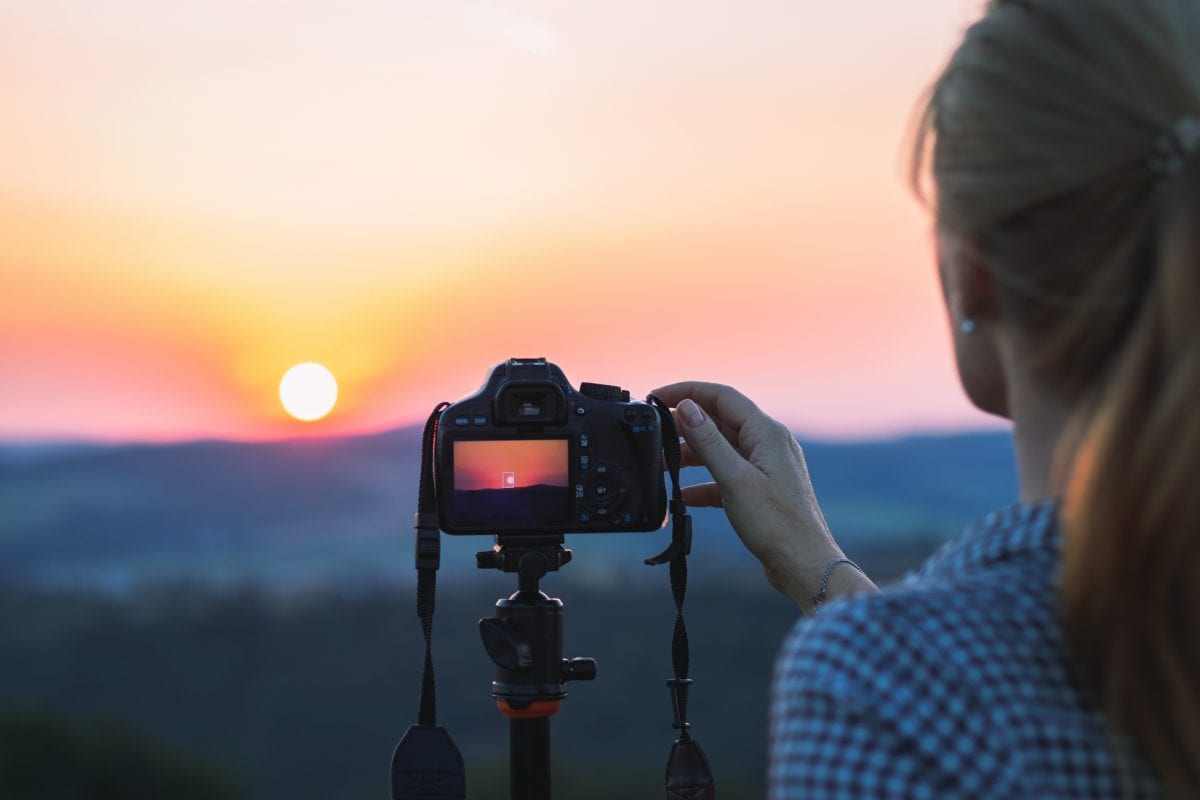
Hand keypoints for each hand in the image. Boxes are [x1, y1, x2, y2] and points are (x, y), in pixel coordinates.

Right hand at [652, 381, 872, 609]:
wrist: (803, 565)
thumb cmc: (777, 524)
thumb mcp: (735, 479)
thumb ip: (709, 441)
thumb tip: (687, 408)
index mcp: (767, 433)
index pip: (722, 396)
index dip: (687, 391)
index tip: (657, 396)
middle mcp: (768, 444)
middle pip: (719, 421)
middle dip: (685, 425)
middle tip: (654, 432)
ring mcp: (766, 467)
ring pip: (721, 450)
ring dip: (690, 455)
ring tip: (661, 466)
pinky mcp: (761, 490)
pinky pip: (726, 475)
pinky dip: (703, 482)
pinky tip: (684, 495)